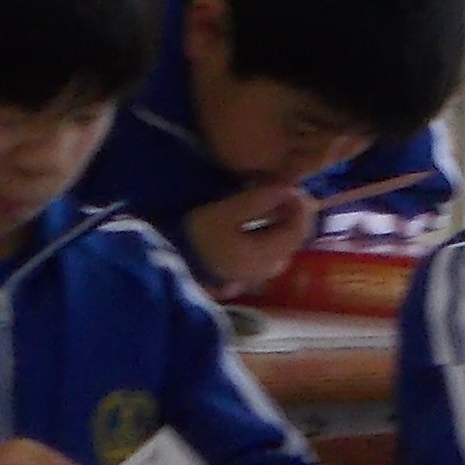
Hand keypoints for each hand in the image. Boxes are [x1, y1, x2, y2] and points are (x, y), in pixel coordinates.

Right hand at [185, 180, 317, 296]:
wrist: (166, 262)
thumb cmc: (194, 235)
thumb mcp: (224, 212)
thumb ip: (257, 201)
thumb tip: (285, 188)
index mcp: (264, 255)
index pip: (296, 231)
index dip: (299, 207)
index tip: (290, 186)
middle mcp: (263, 271)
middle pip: (290, 244)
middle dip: (292, 218)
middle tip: (283, 194)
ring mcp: (250, 278)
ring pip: (277, 252)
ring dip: (280, 229)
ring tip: (271, 208)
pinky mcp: (236, 278)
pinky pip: (263, 258)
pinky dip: (267, 240)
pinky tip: (256, 228)